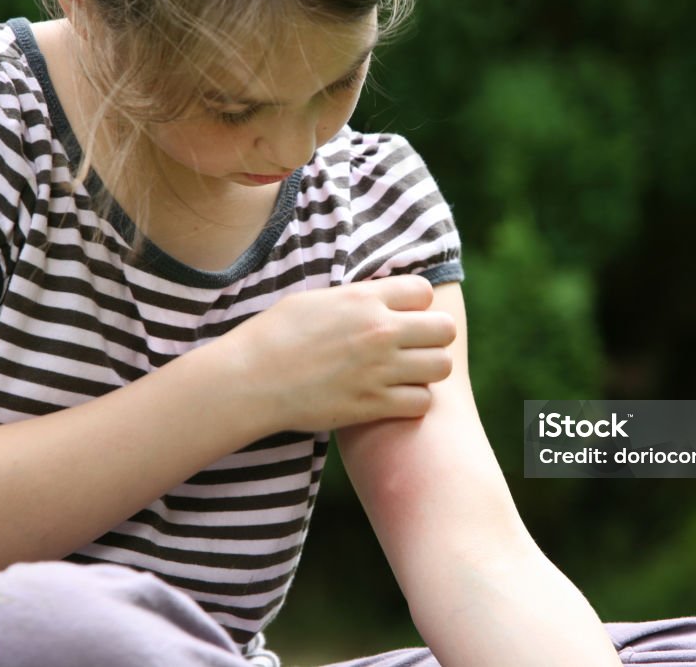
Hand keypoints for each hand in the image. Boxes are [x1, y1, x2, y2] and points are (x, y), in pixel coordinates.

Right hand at [213, 275, 456, 432]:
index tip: (403, 316)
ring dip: (428, 370)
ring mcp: (380, 369)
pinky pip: (422, 402)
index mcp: (364, 299)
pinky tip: (393, 398)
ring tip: (407, 374)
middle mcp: (380, 331)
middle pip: (445, 328)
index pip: (424, 291)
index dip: (417, 304)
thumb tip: (379, 298)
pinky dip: (413, 402)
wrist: (250, 380)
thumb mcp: (316, 301)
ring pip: (441, 366)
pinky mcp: (373, 404)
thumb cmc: (274, 336)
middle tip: (414, 348)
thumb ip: (356, 299)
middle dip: (434, 337)